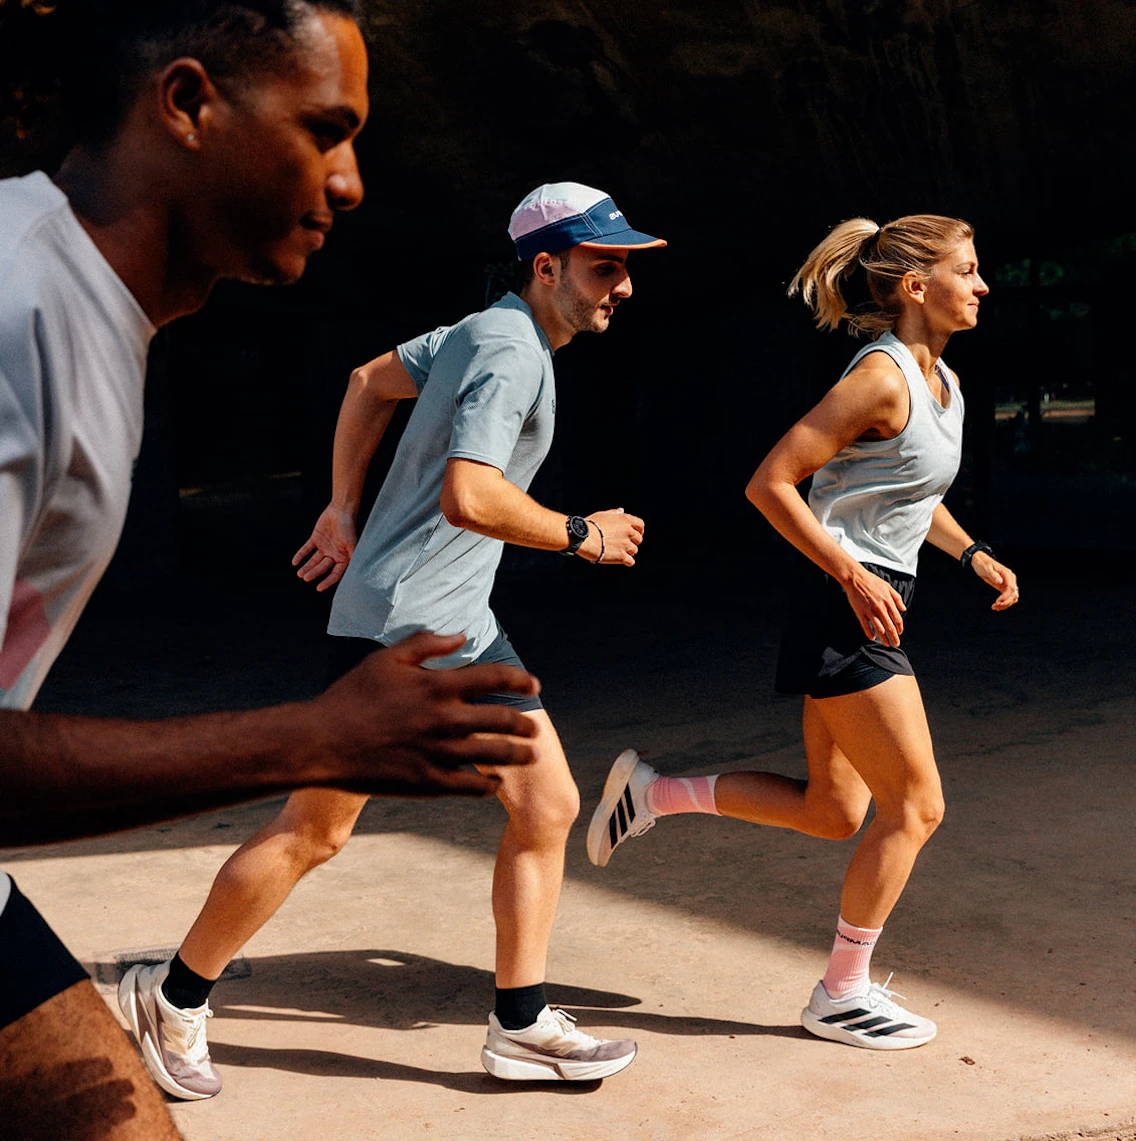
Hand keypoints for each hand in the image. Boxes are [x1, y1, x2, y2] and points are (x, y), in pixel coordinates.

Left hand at [292, 505, 357, 590]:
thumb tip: (355, 573)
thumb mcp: (352, 544)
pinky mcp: (316, 539)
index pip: (335, 574)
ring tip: (299, 574)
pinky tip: (295, 562)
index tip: (318, 588)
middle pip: (322, 567)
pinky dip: (301, 555)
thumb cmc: (349, 527)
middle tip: (305, 578)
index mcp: (344, 557)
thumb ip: (352, 558)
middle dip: (314, 573)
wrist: (341, 510)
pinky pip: (307, 549)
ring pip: (314, 560)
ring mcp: (324, 547)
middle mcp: (334, 554)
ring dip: (307, 567)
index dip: (327, 581)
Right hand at [307, 632, 538, 796]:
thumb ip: (426, 643)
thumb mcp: (386, 659)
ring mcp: (438, 753)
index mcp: (438, 686)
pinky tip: (495, 781)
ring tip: (531, 755)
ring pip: (494, 755)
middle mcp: (445, 719)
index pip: (494, 679)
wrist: (321, 743)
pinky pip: (471, 786)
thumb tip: (461, 635)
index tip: (534, 686)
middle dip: (525, 724)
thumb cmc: (351, 696)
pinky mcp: (428, 783)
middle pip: (502, 720)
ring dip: (518, 755)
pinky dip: (489, 783)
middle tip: (535, 729)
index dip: (519, 681)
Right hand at [582, 508, 644, 565]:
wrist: (583, 537)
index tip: (634, 534)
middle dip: (632, 542)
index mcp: (626, 520)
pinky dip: (626, 561)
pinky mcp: (621, 557)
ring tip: (616, 551)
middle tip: (622, 544)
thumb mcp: (603, 514)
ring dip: (628, 552)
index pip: (641, 525)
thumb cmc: (590, 525)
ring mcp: (626, 545)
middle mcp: (629, 532)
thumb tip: (621, 511)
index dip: (639, 530)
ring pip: (634, 551)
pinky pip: (631, 562)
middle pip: (638, 539)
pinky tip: (619, 560)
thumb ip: (614, 513)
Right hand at [843, 566, 906, 646]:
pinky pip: (866, 626)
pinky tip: (872, 638)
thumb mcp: (888, 587)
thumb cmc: (872, 581)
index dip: (900, 628)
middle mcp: (880, 608)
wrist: (856, 579)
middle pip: (890, 627)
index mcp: (888, 602)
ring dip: (884, 639)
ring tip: (886, 644)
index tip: (900, 633)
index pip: (897, 619)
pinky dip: (869, 633)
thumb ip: (897, 598)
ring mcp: (870, 611)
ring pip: (879, 629)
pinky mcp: (860, 613)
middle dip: (894, 637)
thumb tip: (904, 609)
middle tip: (896, 644)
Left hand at [972, 552, 1019, 609]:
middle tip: (995, 606)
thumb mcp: (986, 568)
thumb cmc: (983, 564)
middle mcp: (1010, 579)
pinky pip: (1008, 596)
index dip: (1005, 596)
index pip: (1011, 588)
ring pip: (1012, 597)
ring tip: (995, 607)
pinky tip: (998, 606)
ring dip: (1005, 604)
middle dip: (1006, 602)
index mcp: (1007, 574)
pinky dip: (1004, 602)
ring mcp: (1008, 583)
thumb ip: (993, 575)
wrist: (980, 561)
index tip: (998, 601)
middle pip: (1013, 594)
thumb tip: (1000, 581)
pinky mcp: (1004, 586)